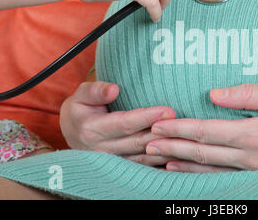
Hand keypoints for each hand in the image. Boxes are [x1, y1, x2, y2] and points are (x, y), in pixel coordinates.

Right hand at [60, 81, 175, 166]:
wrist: (72, 134)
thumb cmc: (81, 109)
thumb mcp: (80, 96)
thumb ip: (95, 91)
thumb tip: (114, 89)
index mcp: (93, 130)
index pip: (124, 123)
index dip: (147, 117)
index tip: (168, 110)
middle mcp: (102, 150)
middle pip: (138, 142)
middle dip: (162, 132)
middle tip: (183, 123)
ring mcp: (113, 163)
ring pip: (144, 158)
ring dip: (165, 150)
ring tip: (185, 140)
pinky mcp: (122, 169)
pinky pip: (145, 168)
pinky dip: (162, 163)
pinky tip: (179, 156)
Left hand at [147, 83, 257, 172]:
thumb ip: (248, 94)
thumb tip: (214, 94)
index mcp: (255, 134)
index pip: (206, 131)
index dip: (179, 128)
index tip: (158, 125)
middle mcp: (252, 156)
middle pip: (203, 152)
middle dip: (172, 146)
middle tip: (146, 143)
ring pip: (211, 169)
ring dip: (183, 163)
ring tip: (160, 159)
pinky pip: (227, 176)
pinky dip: (204, 174)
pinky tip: (192, 171)